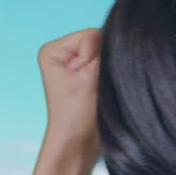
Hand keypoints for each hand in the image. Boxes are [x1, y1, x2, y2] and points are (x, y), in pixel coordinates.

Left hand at [37, 28, 101, 142]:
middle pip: (100, 43)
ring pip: (108, 54)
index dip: (97, 58)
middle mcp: (63, 53)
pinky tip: (102, 93)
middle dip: (104, 63)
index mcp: (53, 49)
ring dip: (109, 72)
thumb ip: (105, 50)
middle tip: (94, 88)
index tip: (88, 82)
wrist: (80, 145)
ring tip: (98, 92)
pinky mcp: (89, 75)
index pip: (92, 35)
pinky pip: (110, 65)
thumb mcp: (90, 77)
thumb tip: (121, 30)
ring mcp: (76, 64)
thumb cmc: (78, 115)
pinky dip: (111, 78)